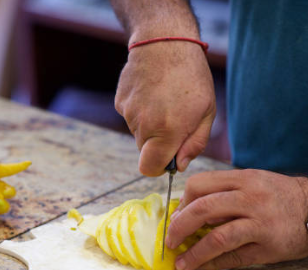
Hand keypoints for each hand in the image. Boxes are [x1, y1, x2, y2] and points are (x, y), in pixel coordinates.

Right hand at [115, 40, 215, 175]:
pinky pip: (130, 116)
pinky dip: (139, 110)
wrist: (164, 43)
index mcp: (168, 131)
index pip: (149, 168)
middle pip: (145, 151)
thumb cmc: (191, 77)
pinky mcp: (120, 102)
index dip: (158, 168)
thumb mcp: (206, 112)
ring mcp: (129, 113)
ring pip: (138, 133)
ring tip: (163, 100)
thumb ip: (194, 144)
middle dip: (158, 143)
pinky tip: (151, 92)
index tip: (168, 158)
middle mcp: (144, 126)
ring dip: (149, 124)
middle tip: (173, 119)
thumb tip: (179, 165)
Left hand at [166, 169, 307, 269]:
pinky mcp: (268, 247)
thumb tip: (184, 211)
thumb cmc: (275, 196)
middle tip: (169, 240)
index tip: (176, 216)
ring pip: (217, 237)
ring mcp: (260, 223)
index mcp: (242, 179)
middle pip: (203, 210)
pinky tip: (199, 266)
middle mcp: (250, 199)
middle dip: (179, 227)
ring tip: (179, 262)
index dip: (182, 202)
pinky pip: (233, 257)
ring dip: (193, 252)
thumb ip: (220, 191)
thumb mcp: (250, 182)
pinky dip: (212, 263)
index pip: (199, 185)